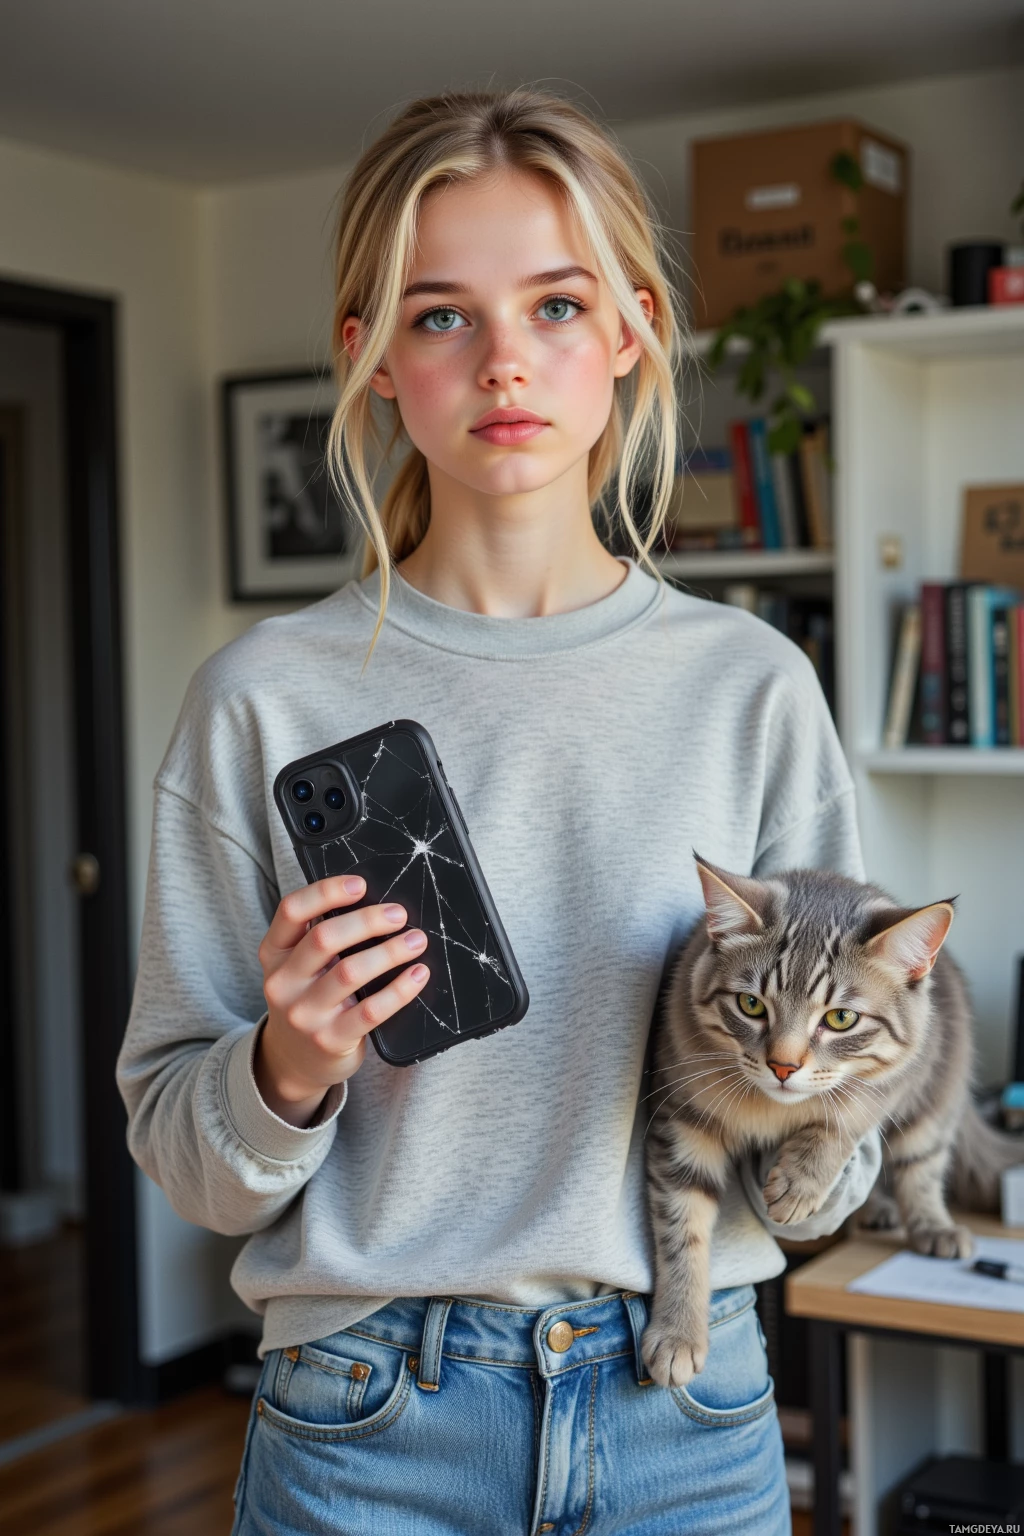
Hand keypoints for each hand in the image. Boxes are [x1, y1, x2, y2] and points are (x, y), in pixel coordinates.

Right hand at [255, 875, 429, 1126]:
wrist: (296, 1063)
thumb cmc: (309, 999)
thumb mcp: (298, 967)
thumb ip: (319, 938)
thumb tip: (374, 903)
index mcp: (274, 954)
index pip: (291, 911)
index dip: (326, 892)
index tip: (360, 884)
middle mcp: (282, 982)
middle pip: (324, 938)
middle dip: (368, 921)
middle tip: (399, 915)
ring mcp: (304, 1014)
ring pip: (350, 972)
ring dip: (390, 952)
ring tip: (416, 940)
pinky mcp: (330, 1039)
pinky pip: (372, 1010)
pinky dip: (400, 989)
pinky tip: (418, 974)